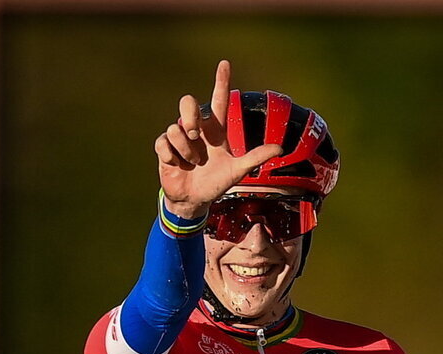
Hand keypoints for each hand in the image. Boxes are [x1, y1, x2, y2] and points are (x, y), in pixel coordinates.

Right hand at [154, 60, 281, 219]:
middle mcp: (197, 129)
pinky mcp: (165, 149)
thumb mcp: (237, 171)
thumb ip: (255, 158)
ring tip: (192, 164)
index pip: (219, 100)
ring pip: (175, 128)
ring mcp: (179, 138)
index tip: (225, 63)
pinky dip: (171, 156)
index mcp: (215, 130)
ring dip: (185, 151)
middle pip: (187, 103)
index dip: (221, 82)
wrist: (194, 200)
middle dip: (190, 117)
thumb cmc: (215, 183)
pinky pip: (163, 142)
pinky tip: (177, 165)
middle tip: (195, 136)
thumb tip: (280, 148)